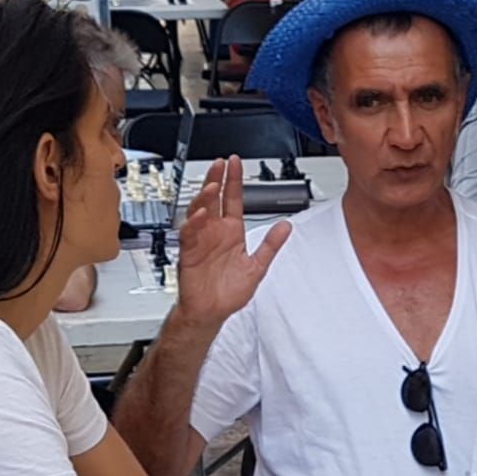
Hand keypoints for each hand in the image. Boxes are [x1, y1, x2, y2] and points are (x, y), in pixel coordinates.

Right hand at [175, 156, 291, 327]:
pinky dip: (194, 224)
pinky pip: (190, 235)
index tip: (236, 163)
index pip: (233, 200)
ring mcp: (201, 241)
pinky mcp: (189, 253)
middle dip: (217, 180)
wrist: (212, 312)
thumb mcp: (258, 266)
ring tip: (213, 185)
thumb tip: (286, 226)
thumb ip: (271, 245)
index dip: (234, 181)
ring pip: (199, 212)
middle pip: (214, 199)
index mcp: (231, 232)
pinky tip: (200, 214)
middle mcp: (214, 232)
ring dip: (205, 198)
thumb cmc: (230, 291)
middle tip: (221, 164)